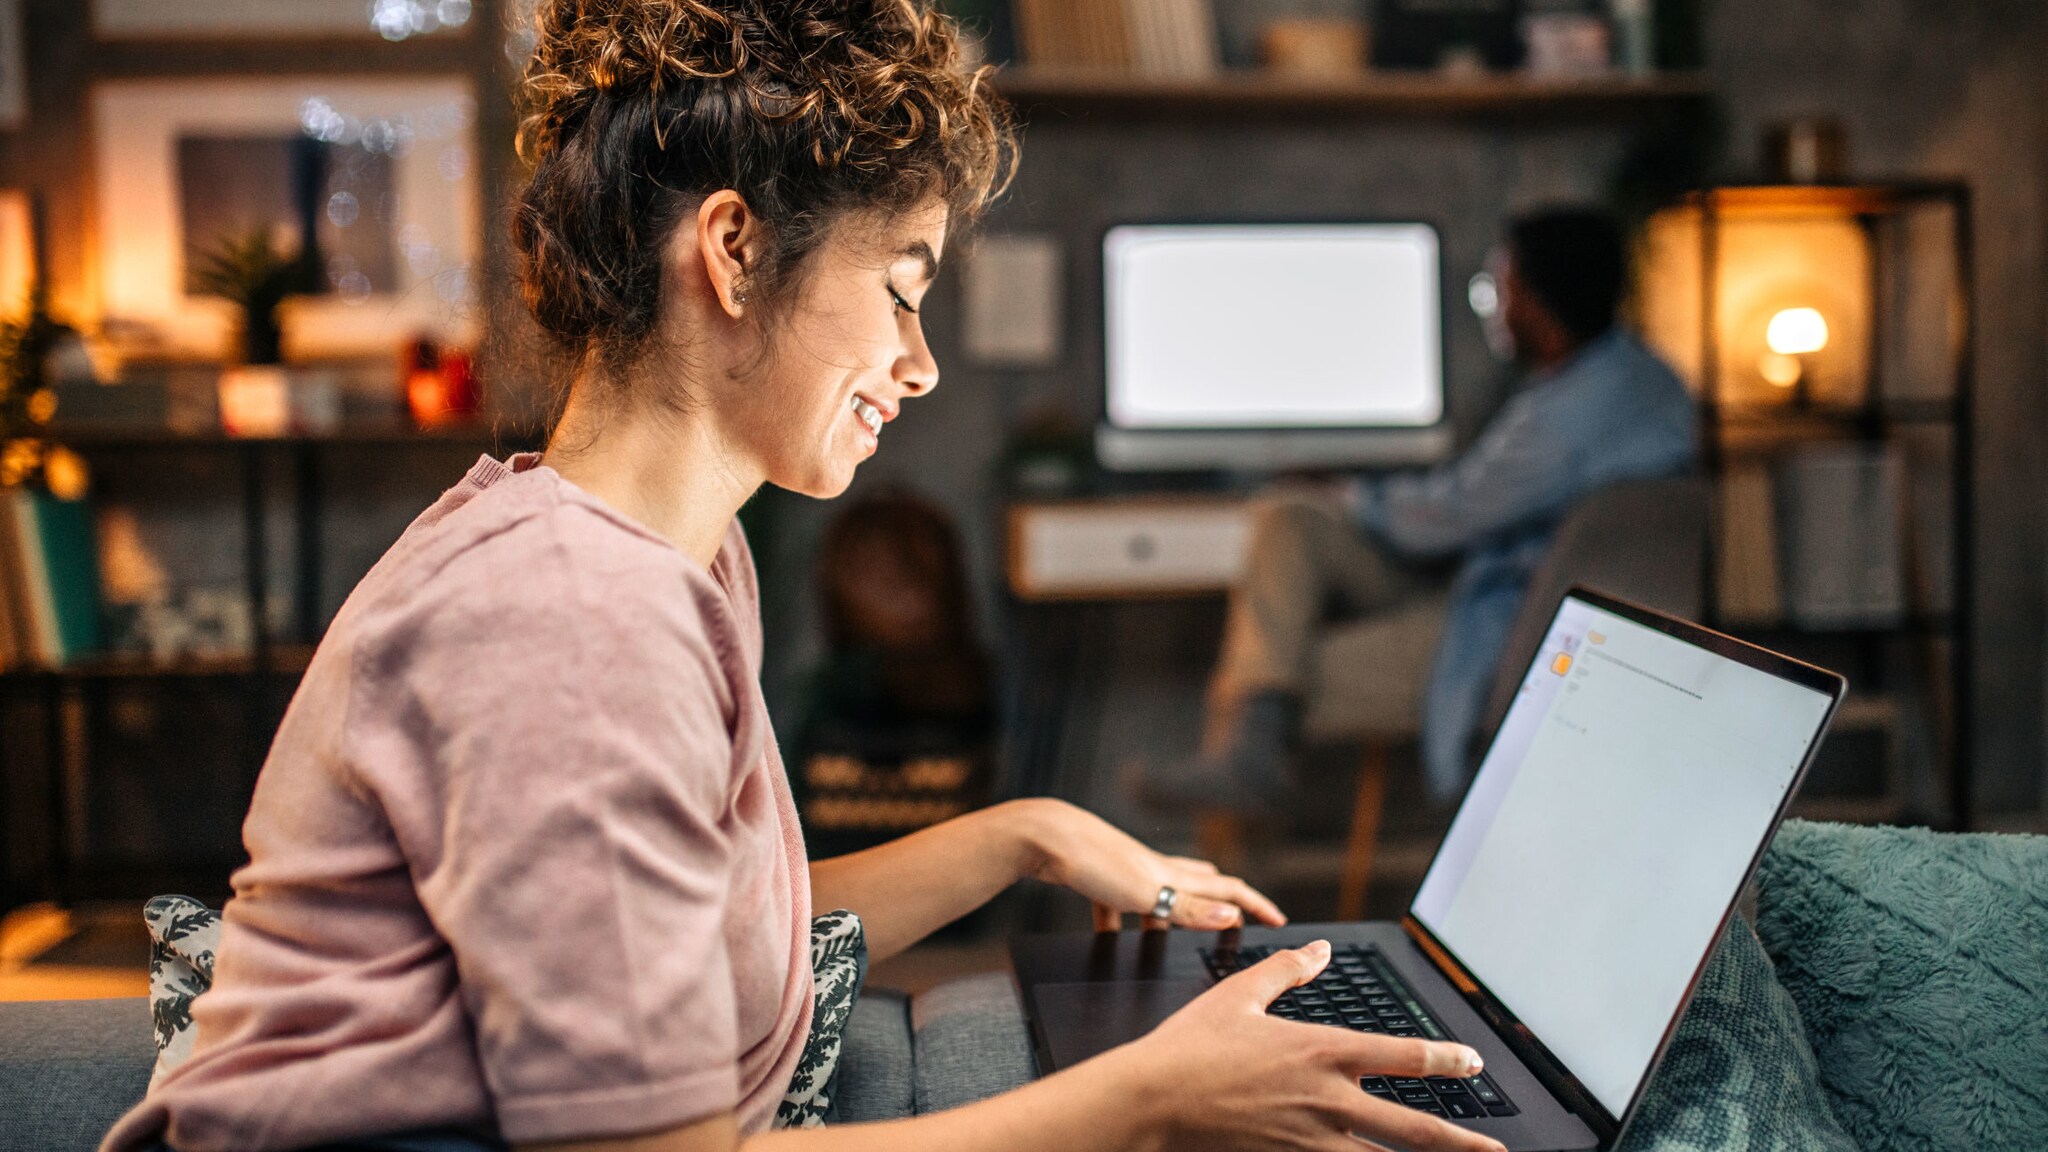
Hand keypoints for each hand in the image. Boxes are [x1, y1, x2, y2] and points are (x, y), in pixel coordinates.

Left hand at [1013, 799, 1285, 931]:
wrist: (1045, 838)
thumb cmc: (1094, 862)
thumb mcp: (1148, 893)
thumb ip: (1188, 909)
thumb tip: (1231, 917)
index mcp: (1173, 875)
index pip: (1228, 890)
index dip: (1256, 905)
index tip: (1278, 920)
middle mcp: (1155, 869)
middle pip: (1200, 886)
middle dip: (1222, 903)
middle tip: (1236, 920)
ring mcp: (1126, 871)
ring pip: (1159, 895)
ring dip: (1171, 915)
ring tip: (1171, 937)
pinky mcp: (1097, 878)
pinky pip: (1114, 905)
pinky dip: (1119, 921)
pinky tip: (1110, 937)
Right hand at [1109, 942, 1506, 1151]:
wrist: (1153, 1100)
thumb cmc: (1190, 1048)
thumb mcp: (1240, 995)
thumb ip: (1287, 971)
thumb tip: (1320, 951)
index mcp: (1321, 1050)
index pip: (1402, 1056)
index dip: (1444, 1059)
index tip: (1471, 1063)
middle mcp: (1327, 1099)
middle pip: (1413, 1127)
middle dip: (1461, 1142)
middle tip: (1493, 1149)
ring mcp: (1312, 1140)